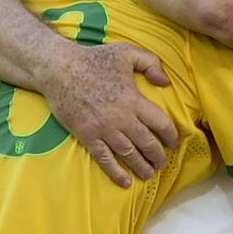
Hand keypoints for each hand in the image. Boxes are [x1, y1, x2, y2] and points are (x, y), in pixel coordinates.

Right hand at [37, 42, 178, 187]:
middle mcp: (121, 118)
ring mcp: (104, 129)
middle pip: (147, 143)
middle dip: (158, 156)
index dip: (170, 135)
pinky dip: (117, 173)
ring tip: (149, 173)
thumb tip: (165, 82)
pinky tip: (125, 181)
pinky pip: (105, 159)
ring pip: (129, 154)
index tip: (173, 142)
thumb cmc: (93, 59)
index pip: (160, 123)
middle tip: (162, 162)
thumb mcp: (126, 52)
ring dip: (142, 166)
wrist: (59, 69)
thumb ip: (150, 63)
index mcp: (133, 99)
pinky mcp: (87, 135)